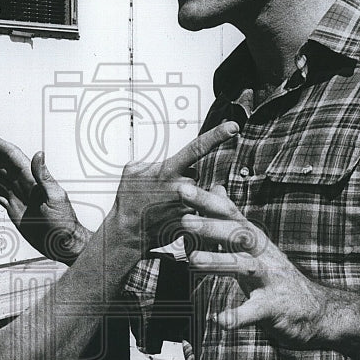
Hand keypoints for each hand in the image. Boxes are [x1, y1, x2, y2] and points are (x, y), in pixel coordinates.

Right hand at [0, 130, 89, 263]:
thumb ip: (44, 176)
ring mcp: (17, 195)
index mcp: (32, 178)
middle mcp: (23, 183)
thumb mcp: (55, 197)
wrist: (62, 243)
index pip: (11, 156)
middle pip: (0, 164)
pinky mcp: (13, 207)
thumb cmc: (63, 222)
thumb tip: (39, 154)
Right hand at [111, 121, 239, 250]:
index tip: (234, 126)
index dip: (217, 135)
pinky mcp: (190, 222)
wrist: (126, 233)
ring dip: (184, 197)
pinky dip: (183, 212)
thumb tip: (162, 160)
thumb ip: (151, 160)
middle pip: (193, 175)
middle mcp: (181, 188)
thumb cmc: (128, 200)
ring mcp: (187, 206)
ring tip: (163, 207)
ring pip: (195, 194)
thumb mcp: (132, 171)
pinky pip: (194, 211)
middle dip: (181, 181)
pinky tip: (167, 218)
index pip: (196, 148)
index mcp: (168, 171)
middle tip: (162, 193)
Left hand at [178, 182, 338, 347]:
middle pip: (238, 234)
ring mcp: (270, 279)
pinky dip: (238, 316)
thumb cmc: (275, 276)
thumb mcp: (253, 244)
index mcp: (254, 239)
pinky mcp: (274, 307)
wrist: (316, 311)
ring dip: (220, 262)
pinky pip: (255, 311)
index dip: (206, 201)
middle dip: (212, 227)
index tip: (182, 188)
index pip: (229, 214)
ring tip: (194, 261)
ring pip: (245, 266)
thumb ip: (231, 218)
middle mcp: (263, 254)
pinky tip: (220, 320)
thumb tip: (216, 188)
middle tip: (184, 221)